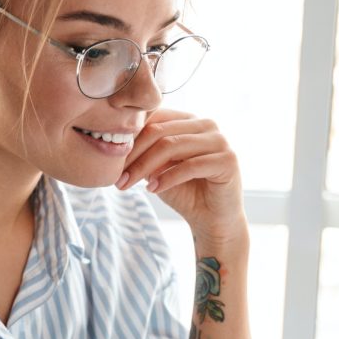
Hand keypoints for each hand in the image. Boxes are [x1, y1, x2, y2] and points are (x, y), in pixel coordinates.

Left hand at [116, 109, 245, 242]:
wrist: (212, 220)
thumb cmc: (185, 192)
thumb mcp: (158, 169)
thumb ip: (144, 153)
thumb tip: (115, 143)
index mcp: (188, 120)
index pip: (154, 118)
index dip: (130, 139)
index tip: (111, 162)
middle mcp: (206, 124)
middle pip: (160, 132)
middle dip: (133, 155)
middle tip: (116, 177)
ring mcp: (219, 140)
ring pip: (171, 146)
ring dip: (144, 167)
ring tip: (128, 184)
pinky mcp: (228, 160)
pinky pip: (190, 165)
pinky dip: (167, 178)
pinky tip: (152, 189)